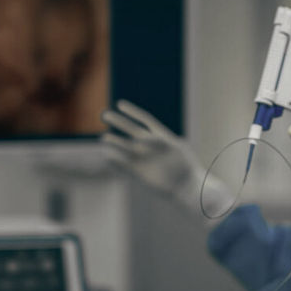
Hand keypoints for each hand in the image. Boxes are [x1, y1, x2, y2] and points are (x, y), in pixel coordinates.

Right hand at [101, 101, 232, 218]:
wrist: (186, 186)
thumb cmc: (186, 166)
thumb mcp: (177, 149)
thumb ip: (161, 142)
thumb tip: (143, 138)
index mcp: (160, 136)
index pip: (144, 120)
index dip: (132, 112)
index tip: (120, 104)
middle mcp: (150, 145)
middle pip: (131, 130)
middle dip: (118, 122)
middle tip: (104, 115)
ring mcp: (143, 157)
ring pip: (125, 146)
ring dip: (115, 142)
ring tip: (104, 138)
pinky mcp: (138, 171)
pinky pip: (123, 164)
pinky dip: (115, 160)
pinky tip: (107, 155)